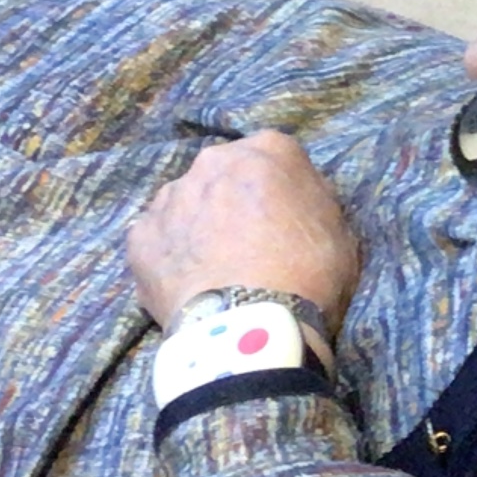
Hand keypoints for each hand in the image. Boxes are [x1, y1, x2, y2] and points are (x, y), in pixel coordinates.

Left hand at [126, 131, 361, 326]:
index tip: (283, 219)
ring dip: (196, 225)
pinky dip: (169, 256)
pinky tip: (186, 284)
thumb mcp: (337, 230)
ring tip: (213, 269)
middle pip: (223, 174)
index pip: (273, 156)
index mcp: (268, 151)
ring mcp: (171, 197)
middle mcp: (213, 161)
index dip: (278, 190)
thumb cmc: (309, 275)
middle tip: (245, 244)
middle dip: (230, 200)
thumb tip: (292, 199)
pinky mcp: (139, 236)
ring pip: (185, 203)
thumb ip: (309, 200)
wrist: (251, 326)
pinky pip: (156, 240)